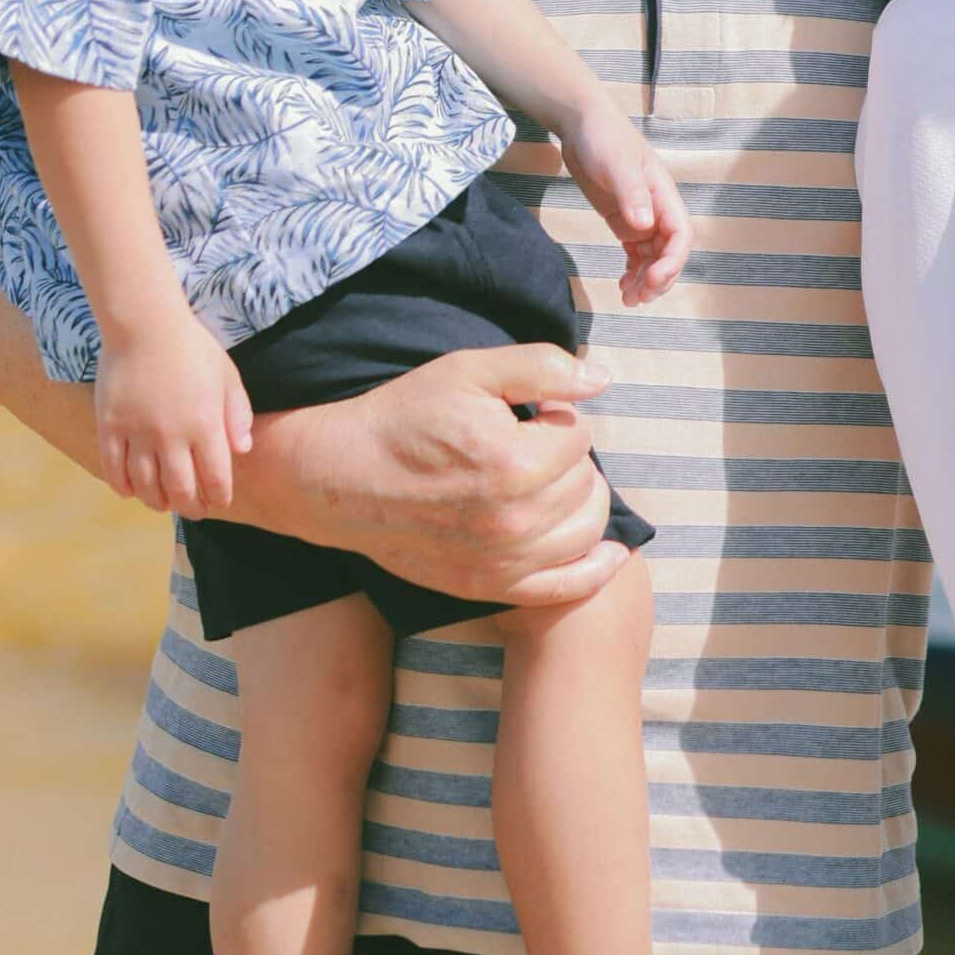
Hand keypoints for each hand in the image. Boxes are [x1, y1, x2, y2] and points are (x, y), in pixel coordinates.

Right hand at [93, 308, 252, 516]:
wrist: (145, 324)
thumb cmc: (193, 348)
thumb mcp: (227, 376)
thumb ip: (237, 415)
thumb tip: (242, 451)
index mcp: (205, 424)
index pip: (215, 479)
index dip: (217, 497)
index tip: (218, 501)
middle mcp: (172, 435)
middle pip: (180, 490)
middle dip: (189, 508)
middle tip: (192, 510)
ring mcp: (138, 433)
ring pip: (146, 486)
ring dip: (156, 502)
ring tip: (163, 503)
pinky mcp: (110, 427)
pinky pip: (114, 470)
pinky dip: (123, 486)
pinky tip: (131, 491)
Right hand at [299, 342, 628, 606]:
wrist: (342, 479)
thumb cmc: (404, 418)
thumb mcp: (468, 371)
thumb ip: (542, 368)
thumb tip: (603, 380)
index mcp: (514, 463)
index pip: (578, 434)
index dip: (556, 417)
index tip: (525, 416)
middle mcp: (515, 520)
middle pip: (585, 482)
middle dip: (568, 457)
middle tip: (531, 444)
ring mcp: (504, 561)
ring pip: (585, 530)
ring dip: (581, 500)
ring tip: (550, 480)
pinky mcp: (490, 586)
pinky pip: (565, 586)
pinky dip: (597, 568)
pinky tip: (612, 552)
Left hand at [558, 98, 689, 304]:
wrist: (582, 124)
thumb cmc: (603, 138)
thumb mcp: (616, 164)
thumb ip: (632, 194)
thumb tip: (645, 226)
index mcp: (664, 195)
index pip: (680, 236)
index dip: (672, 262)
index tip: (652, 280)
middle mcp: (657, 208)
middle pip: (670, 253)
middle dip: (658, 279)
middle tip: (636, 299)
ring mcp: (641, 215)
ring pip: (653, 257)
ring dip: (645, 280)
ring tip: (627, 299)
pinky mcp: (624, 219)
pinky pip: (636, 253)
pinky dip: (633, 271)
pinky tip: (622, 284)